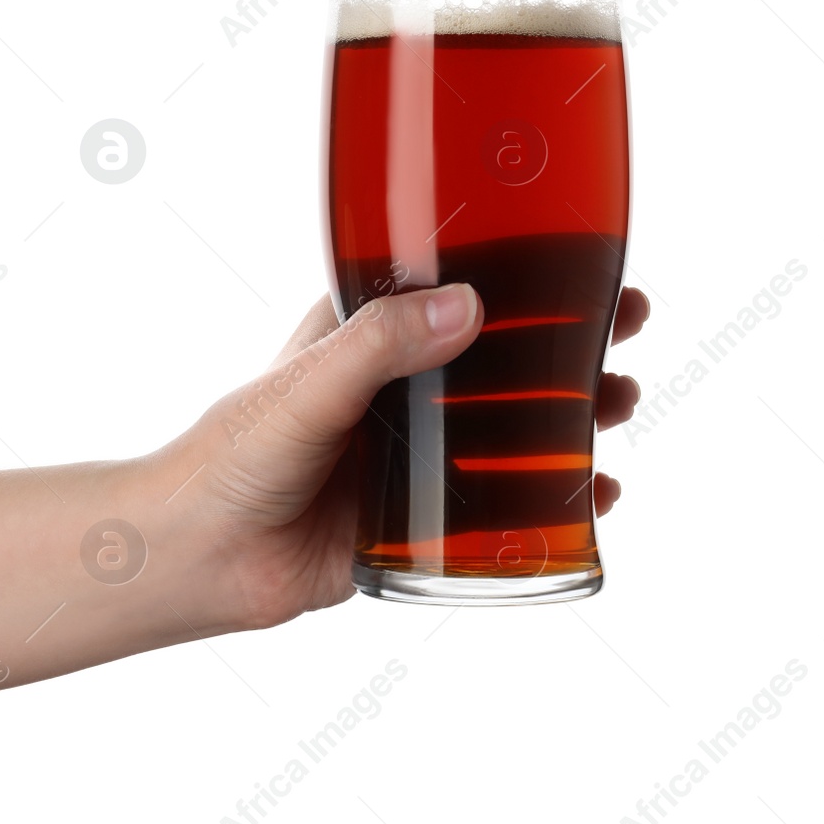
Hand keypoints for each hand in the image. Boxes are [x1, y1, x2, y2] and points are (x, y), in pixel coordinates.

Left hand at [167, 284, 649, 629]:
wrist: (198, 558)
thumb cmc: (231, 457)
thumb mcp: (307, 386)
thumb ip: (379, 346)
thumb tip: (468, 307)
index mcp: (370, 338)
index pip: (463, 290)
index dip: (529, 275)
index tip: (591, 265)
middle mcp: (401, 391)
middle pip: (505, 357)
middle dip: (571, 344)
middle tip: (625, 338)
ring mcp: (415, 457)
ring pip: (514, 428)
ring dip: (573, 415)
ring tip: (621, 405)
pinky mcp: (421, 520)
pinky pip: (501, 508)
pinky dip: (555, 501)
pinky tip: (597, 501)